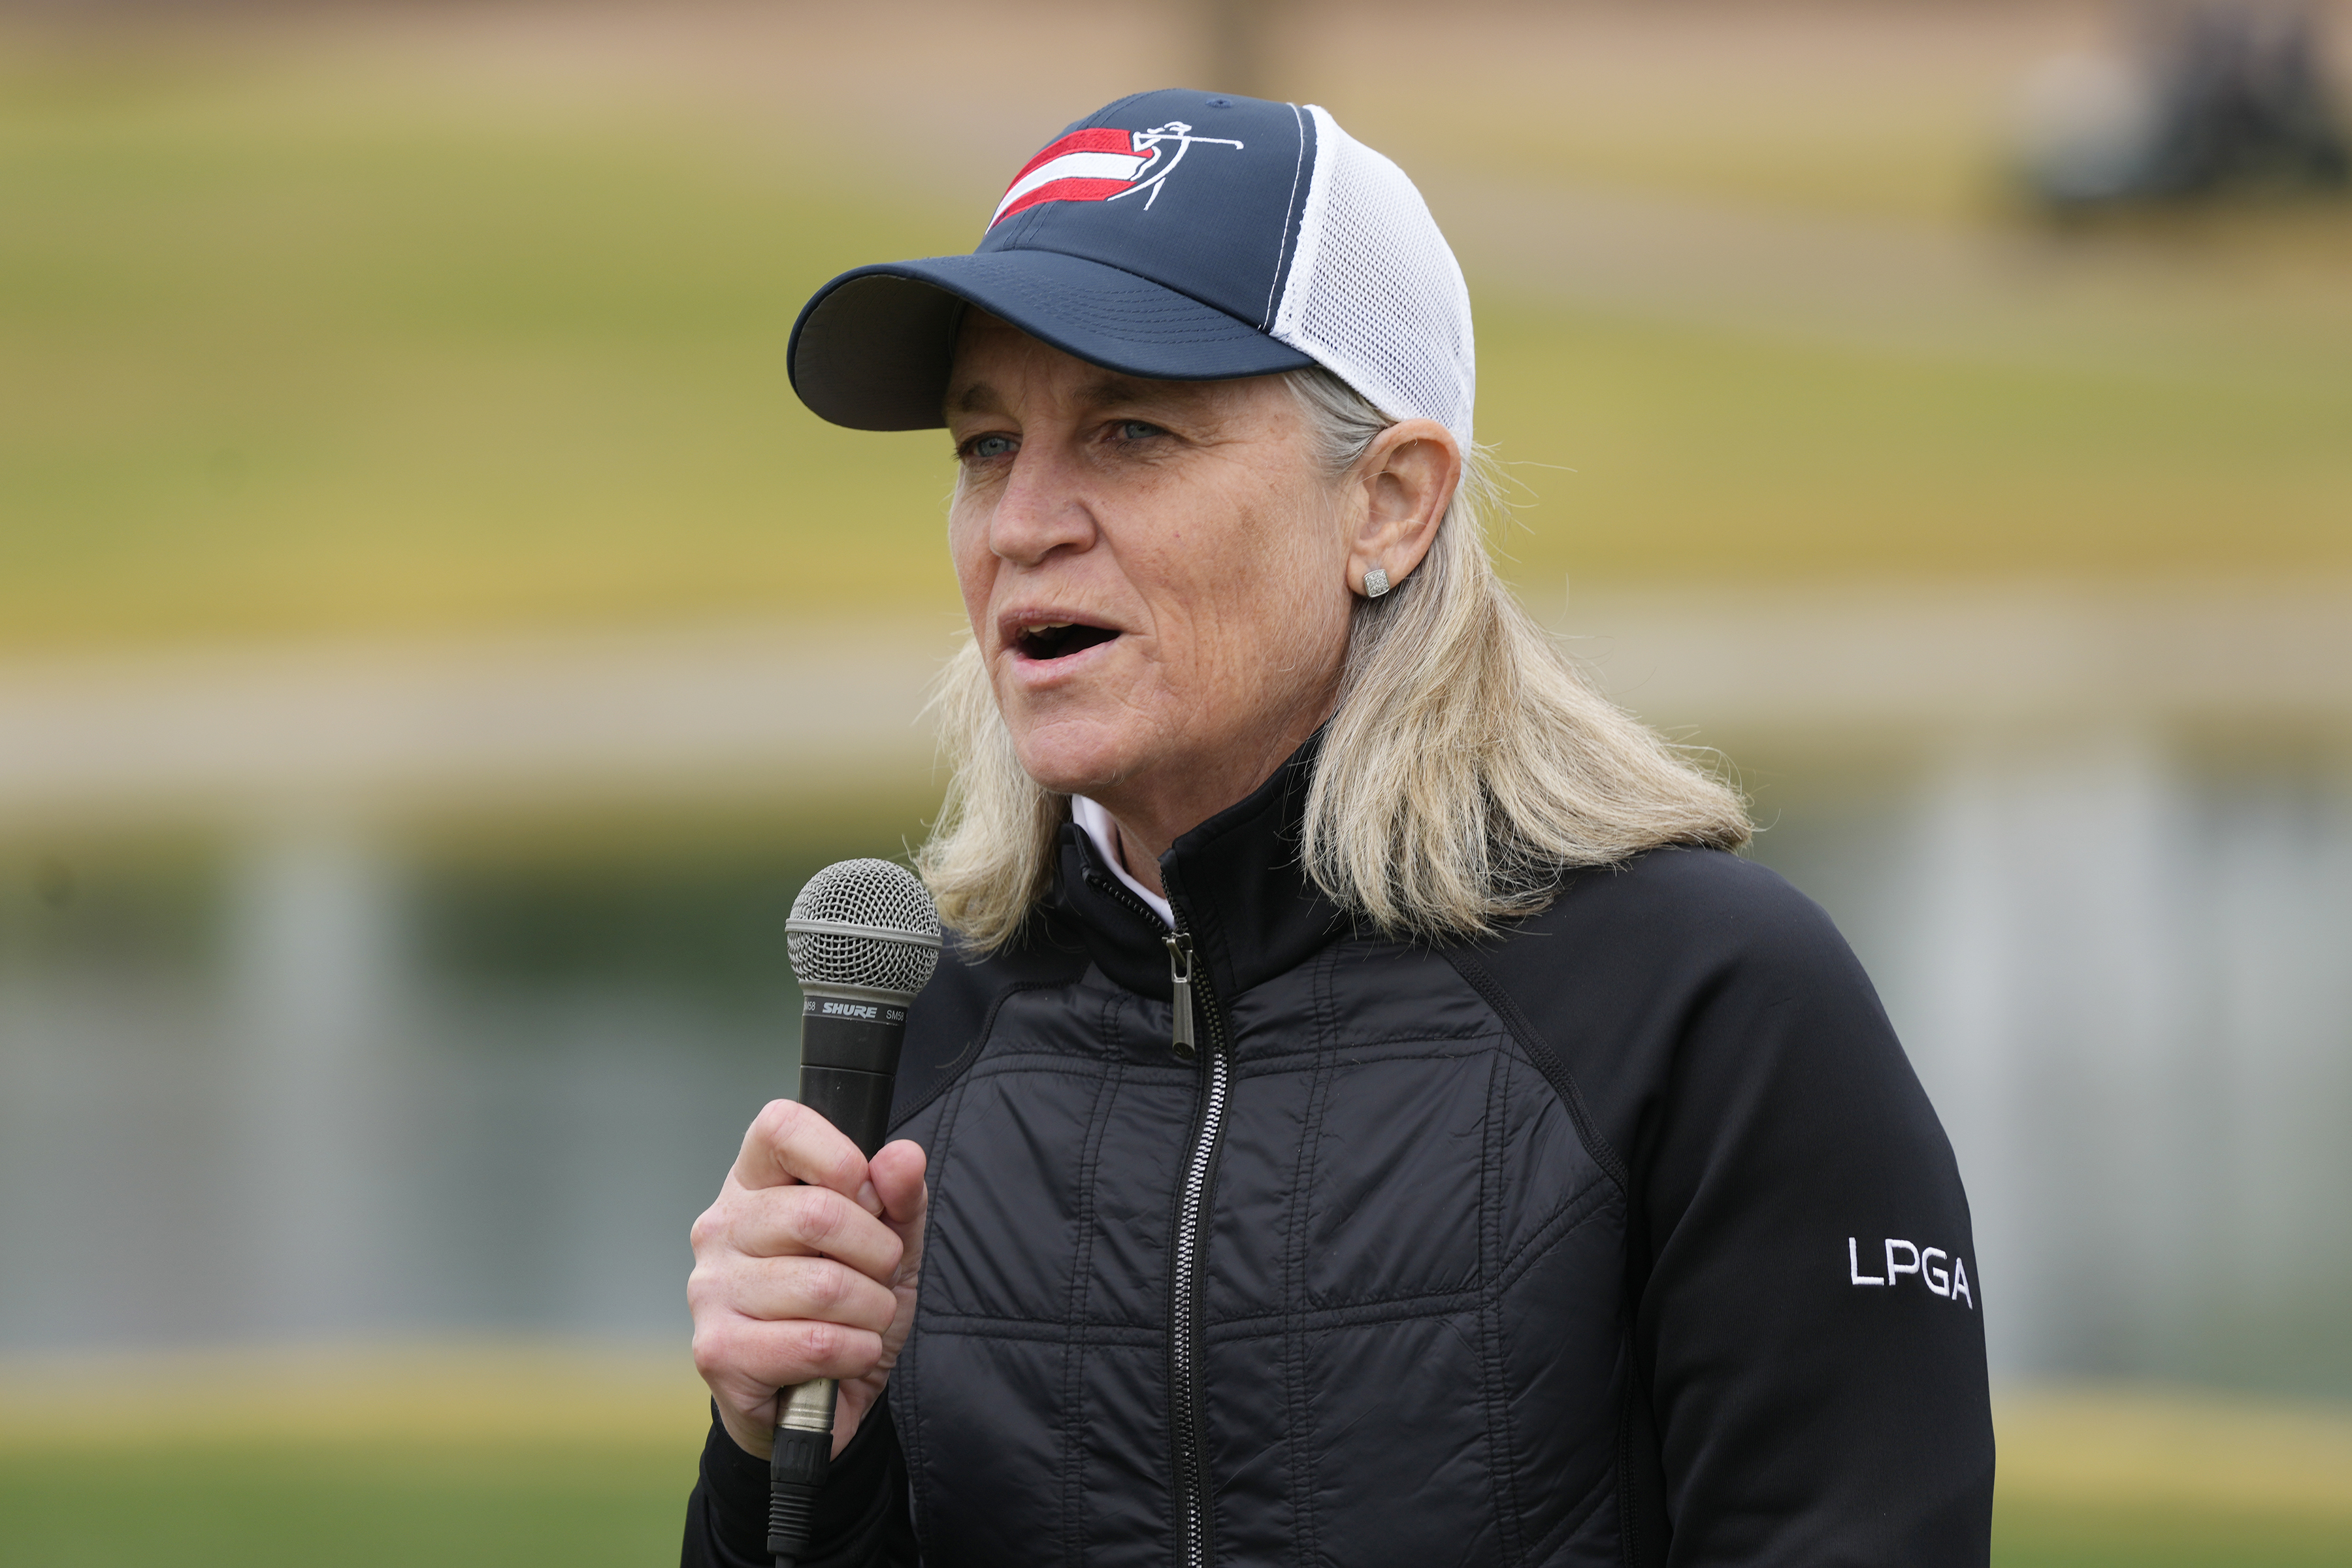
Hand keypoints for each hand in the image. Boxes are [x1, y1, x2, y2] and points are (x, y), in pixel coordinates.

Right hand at [688, 1099, 928, 1458]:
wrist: (823, 1400)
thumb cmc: (848, 1307)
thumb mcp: (890, 1244)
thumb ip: (900, 1197)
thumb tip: (902, 1157)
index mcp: (754, 1184)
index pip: (780, 1126)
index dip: (838, 1154)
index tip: (866, 1194)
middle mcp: (721, 1228)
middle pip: (817, 1213)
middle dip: (877, 1253)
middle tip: (879, 1276)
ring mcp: (711, 1289)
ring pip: (823, 1285)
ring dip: (871, 1310)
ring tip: (863, 1321)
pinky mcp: (718, 1351)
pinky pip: (814, 1342)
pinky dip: (854, 1352)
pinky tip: (847, 1356)